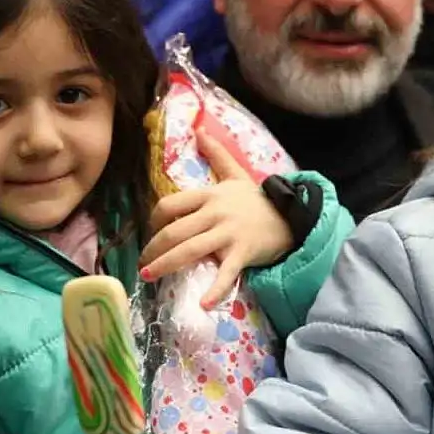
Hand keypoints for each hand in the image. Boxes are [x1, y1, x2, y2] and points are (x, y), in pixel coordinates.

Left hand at [140, 129, 293, 308]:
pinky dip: (214, 290)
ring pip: (190, 250)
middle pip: (175, 231)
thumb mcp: (236, 174)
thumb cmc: (258, 200)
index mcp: (210, 195)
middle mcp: (216, 213)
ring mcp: (229, 235)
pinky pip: (226, 274)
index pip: (171, 204)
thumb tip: (198, 129)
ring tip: (149, 276)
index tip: (152, 232)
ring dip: (165, 265)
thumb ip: (216, 153)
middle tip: (143, 264)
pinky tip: (202, 304)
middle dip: (153, 248)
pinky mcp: (243, 254)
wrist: (291, 217)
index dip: (155, 220)